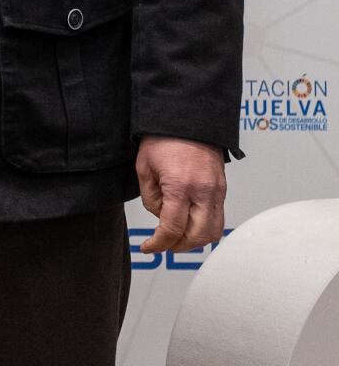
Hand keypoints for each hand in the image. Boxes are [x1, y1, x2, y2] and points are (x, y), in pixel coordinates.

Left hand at [136, 136, 226, 252]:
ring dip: (195, 240)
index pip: (173, 228)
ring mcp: (217, 191)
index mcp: (180, 186)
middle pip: (198, 236)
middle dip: (179, 245)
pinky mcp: (223, 188)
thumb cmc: (163, 138)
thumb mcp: (144, 168)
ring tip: (177, 236)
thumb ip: (150, 197)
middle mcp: (204, 191)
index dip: (159, 244)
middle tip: (163, 244)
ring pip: (214, 231)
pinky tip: (190, 223)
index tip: (149, 247)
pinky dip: (205, 227)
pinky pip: (219, 217)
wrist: (188, 118)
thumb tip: (160, 216)